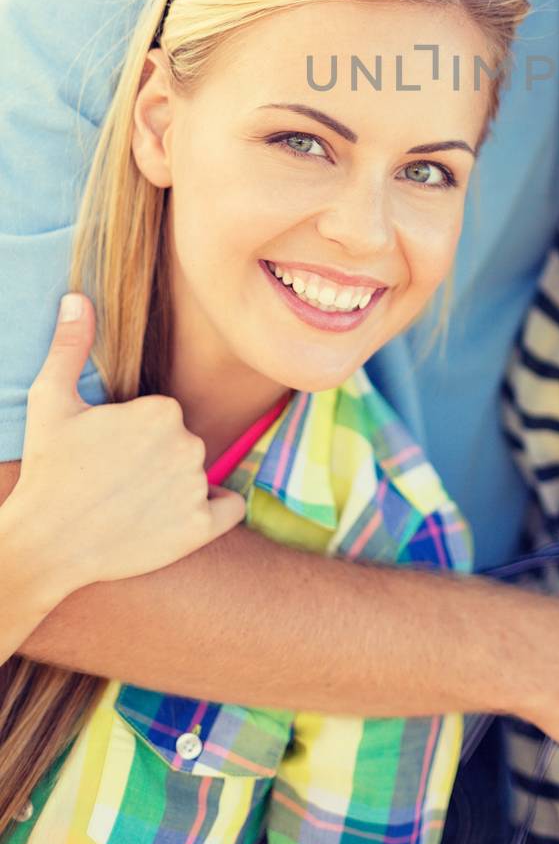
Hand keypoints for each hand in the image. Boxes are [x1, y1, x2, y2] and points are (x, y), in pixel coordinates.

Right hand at [13, 293, 246, 602]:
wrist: (43, 545)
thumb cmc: (48, 470)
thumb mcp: (50, 401)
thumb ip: (70, 346)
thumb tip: (77, 298)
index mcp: (162, 409)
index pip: (165, 415)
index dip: (136, 434)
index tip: (109, 451)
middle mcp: (188, 444)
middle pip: (183, 444)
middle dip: (157, 459)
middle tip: (117, 480)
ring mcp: (195, 488)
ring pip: (200, 475)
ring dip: (177, 486)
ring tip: (134, 503)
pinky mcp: (199, 528)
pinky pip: (229, 509)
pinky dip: (213, 512)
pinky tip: (179, 515)